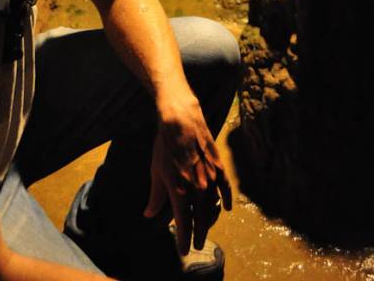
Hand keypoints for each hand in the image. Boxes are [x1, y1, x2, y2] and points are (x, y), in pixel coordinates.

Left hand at [143, 95, 231, 254]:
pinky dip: (226, 199)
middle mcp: (197, 189)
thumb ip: (155, 196)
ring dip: (210, 219)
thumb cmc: (165, 146)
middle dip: (198, 234)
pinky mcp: (218, 167)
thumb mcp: (156, 172)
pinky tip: (225, 208)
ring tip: (205, 227)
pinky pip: (225, 188)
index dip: (183, 239)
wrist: (181, 122)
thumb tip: (148, 214)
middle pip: (201, 219)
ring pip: (213, 206)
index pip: (183, 224)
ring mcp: (210, 178)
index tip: (183, 251)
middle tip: (196, 245)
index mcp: (180, 191)